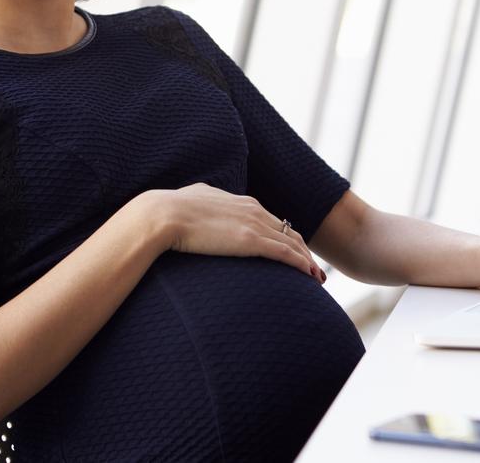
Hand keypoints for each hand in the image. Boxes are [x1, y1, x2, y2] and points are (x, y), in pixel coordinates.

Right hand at [145, 183, 325, 283]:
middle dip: (303, 251)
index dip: (285, 238)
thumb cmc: (170, 211)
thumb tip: (200, 204)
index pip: (273, 221)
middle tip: (313, 270)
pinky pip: (284, 253)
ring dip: (307, 261)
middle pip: (289, 231)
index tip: (293, 253)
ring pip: (292, 243)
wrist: (162, 215)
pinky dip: (300, 264)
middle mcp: (253, 209)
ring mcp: (253, 223)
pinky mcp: (250, 240)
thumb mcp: (195, 199)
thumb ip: (206, 203)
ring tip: (317, 279)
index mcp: (241, 202)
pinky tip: (309, 276)